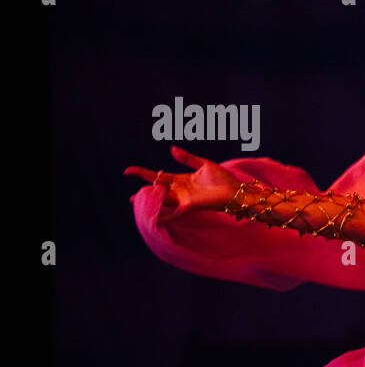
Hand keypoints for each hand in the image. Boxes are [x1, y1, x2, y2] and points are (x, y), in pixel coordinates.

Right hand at [124, 145, 242, 214]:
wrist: (235, 191)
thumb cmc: (224, 179)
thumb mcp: (204, 164)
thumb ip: (188, 158)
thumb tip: (172, 149)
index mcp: (182, 179)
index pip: (158, 176)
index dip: (143, 173)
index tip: (127, 171)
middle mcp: (180, 190)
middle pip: (156, 190)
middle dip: (143, 193)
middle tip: (129, 199)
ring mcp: (183, 199)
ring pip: (161, 200)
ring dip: (149, 202)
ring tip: (134, 203)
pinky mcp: (189, 206)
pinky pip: (173, 212)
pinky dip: (163, 215)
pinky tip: (153, 218)